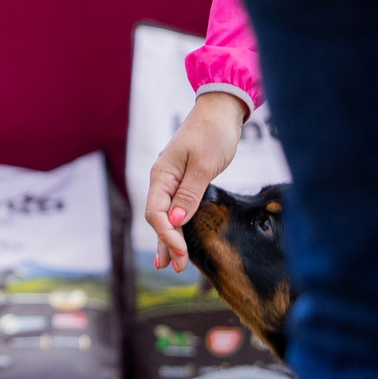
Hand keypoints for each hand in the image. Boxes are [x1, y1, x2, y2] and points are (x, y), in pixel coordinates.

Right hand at [146, 91, 248, 267]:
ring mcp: (172, 181)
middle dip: (167, 243)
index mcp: (162, 174)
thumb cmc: (213, 133)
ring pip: (165, 216)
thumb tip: (176, 221)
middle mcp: (162, 179)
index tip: (182, 253)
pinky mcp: (184, 182)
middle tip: (179, 267)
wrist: (221, 111)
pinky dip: (177, 227)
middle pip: (158, 218)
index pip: (156, 213)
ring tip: (172, 264)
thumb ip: (190, 193)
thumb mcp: (205, 164)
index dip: (167, 235)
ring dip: (169, 239)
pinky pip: (176, 209)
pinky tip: (178, 241)